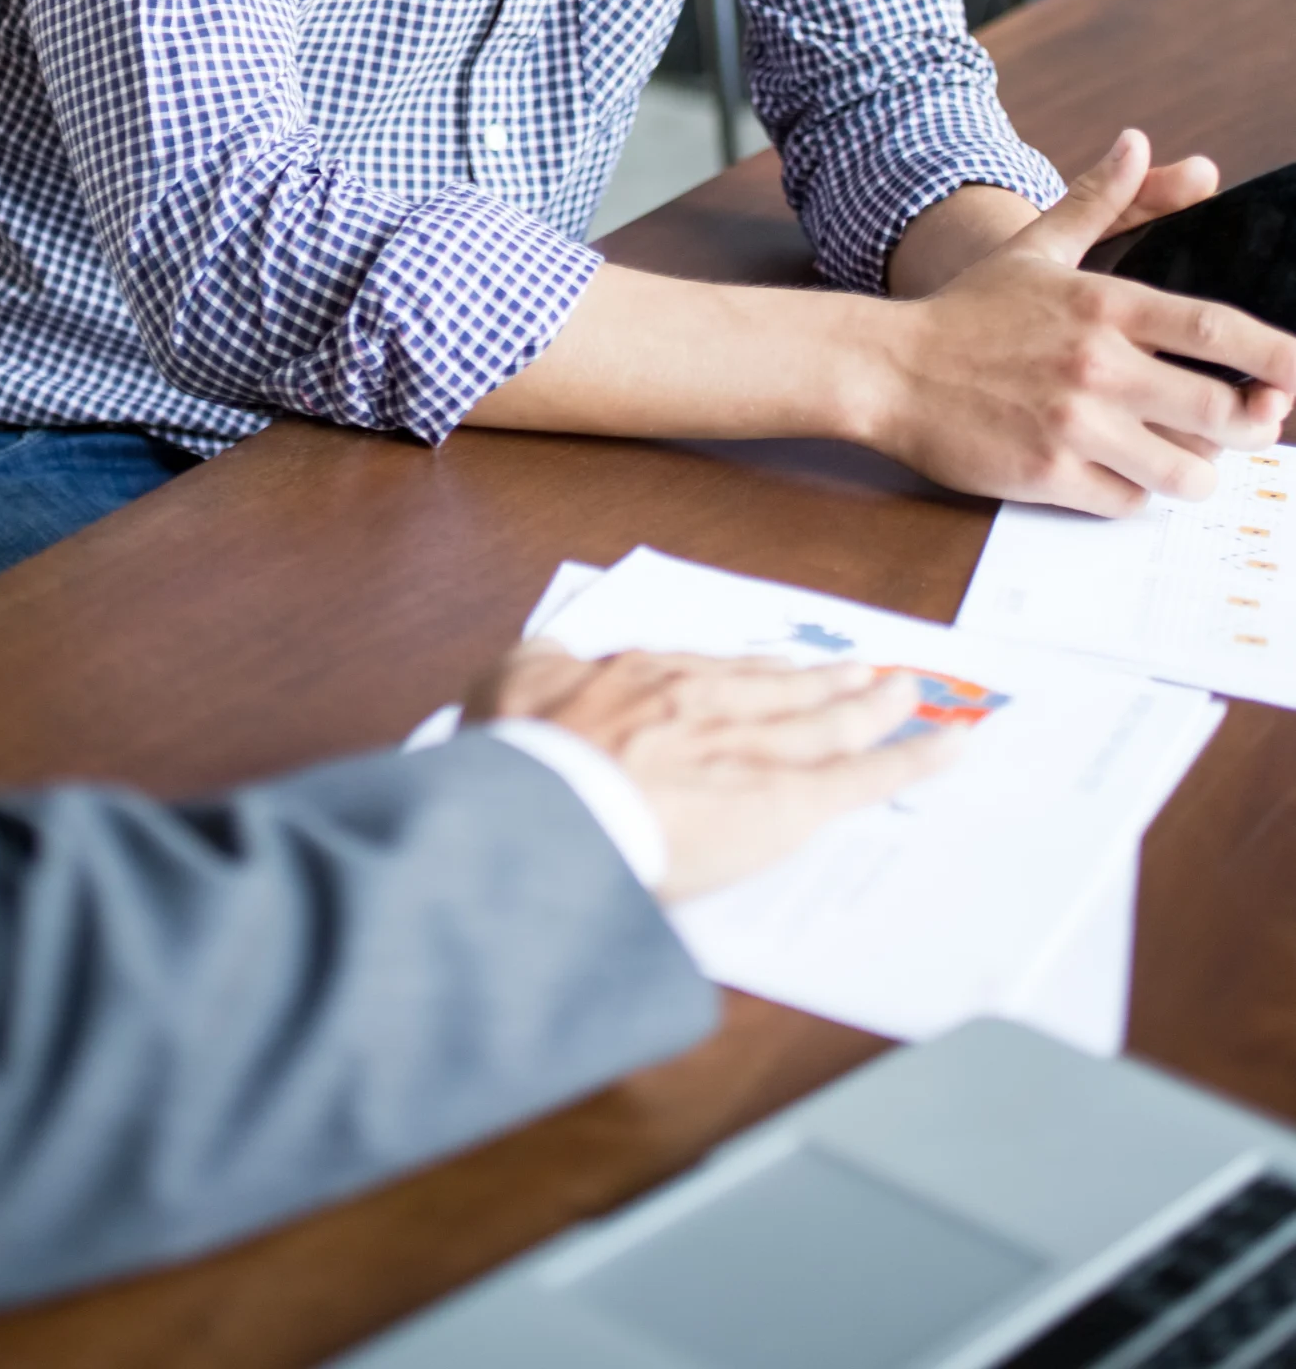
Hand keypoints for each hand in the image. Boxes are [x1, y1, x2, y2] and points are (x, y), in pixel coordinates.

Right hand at [469, 639, 964, 902]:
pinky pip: (867, 779)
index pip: (716, 675)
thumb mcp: (509, 682)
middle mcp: (711, 702)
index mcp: (649, 678)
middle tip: (865, 677)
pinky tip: (955, 748)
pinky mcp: (787, 800)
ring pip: (830, 722)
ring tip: (906, 698)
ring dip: (874, 707)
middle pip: (782, 690)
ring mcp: (754, 748)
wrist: (548, 810)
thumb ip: (540, 663)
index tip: (776, 673)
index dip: (755, 676)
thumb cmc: (523, 757)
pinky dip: (916, 760)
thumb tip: (556, 652)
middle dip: (827, 684)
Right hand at [873, 130, 1295, 515]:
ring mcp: (1075, 424)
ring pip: (1186, 471)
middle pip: (1223, 412)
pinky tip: (1121, 474)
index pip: (1218, 330)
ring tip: (1187, 461)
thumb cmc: (966, 312)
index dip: (1279, 357)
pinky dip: (1135, 495)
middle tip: (1252, 425)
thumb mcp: (1034, 249)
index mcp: (1106, 306)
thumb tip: (1139, 143)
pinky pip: (1128, 501)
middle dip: (1254, 427)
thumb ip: (1098, 200)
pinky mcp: (1049, 473)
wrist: (886, 369)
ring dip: (1199, 473)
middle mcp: (1099, 365)